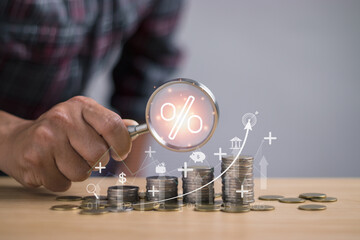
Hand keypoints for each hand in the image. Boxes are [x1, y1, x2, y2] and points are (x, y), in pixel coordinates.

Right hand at [0, 96, 136, 191]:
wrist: (19, 140)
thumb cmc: (60, 131)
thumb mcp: (85, 119)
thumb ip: (109, 124)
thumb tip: (134, 127)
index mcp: (80, 106)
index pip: (113, 126)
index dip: (122, 144)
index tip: (120, 153)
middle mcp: (62, 119)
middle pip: (99, 154)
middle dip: (97, 162)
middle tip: (84, 155)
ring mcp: (46, 139)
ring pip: (82, 173)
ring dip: (78, 173)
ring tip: (65, 160)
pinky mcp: (34, 160)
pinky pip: (63, 184)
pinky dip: (61, 181)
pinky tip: (52, 167)